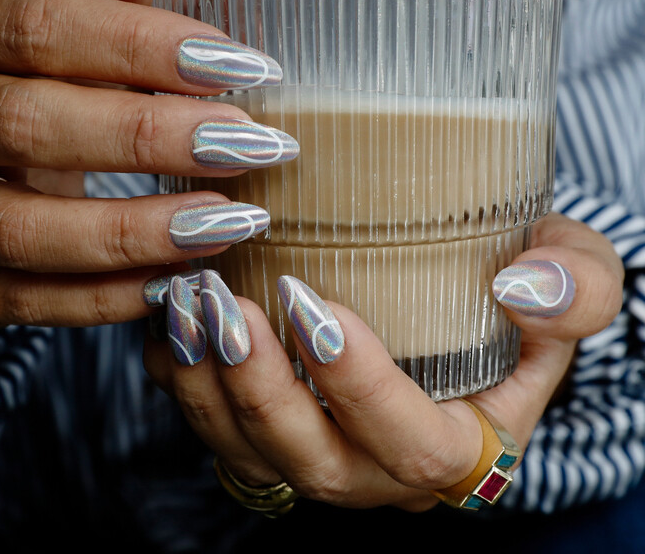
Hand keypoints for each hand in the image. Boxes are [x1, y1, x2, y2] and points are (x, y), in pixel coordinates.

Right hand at [0, 0, 297, 322]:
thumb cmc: (27, 71)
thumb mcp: (48, 13)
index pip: (38, 27)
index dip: (141, 46)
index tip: (240, 66)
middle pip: (29, 123)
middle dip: (151, 136)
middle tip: (252, 143)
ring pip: (25, 228)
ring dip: (139, 230)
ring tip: (231, 220)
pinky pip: (31, 299)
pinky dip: (111, 295)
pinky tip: (181, 277)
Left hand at [144, 212, 622, 509]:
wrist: (466, 297)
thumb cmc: (517, 293)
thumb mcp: (575, 277)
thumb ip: (577, 286)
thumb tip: (525, 285)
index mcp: (461, 444)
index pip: (412, 446)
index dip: (361, 387)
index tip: (315, 306)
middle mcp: (380, 468)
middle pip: (314, 461)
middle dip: (262, 389)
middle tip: (227, 307)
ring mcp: (319, 454)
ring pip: (249, 451)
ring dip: (207, 382)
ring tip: (186, 302)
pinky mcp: (271, 432)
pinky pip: (212, 427)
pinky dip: (182, 376)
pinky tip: (169, 316)